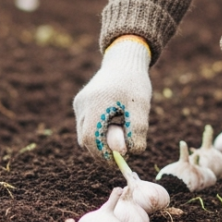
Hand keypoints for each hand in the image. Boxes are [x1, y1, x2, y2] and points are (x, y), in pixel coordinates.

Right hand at [73, 36, 151, 160]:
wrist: (123, 61)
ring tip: (121, 130)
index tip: (119, 160)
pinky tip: (114, 122)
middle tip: (121, 153)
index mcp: (96, 102)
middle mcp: (82, 104)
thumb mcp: (141, 106)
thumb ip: (137, 130)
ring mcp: (79, 104)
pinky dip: (98, 131)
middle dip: (102, 150)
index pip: (91, 138)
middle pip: (85, 139)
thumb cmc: (135, 83)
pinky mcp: (80, 104)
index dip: (103, 153)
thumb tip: (130, 153)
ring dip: (101, 141)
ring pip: (84, 134)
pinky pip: (86, 125)